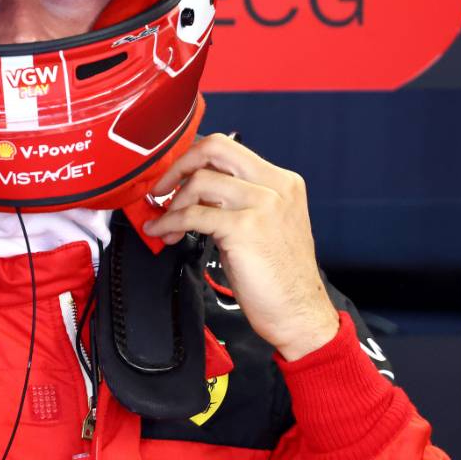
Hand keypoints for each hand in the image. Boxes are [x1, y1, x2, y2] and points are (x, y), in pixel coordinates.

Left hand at [142, 134, 339, 360]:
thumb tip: (193, 189)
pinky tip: (163, 232)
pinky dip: (170, 222)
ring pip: (200, 181)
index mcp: (282, 181)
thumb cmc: (279, 276)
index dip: (194, 159)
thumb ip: (237, 200)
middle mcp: (276, 186)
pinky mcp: (245, 228)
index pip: (228, 147)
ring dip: (173, 204)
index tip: (175, 177)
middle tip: (161, 188)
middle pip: (215, 148)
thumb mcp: (265, 224)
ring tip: (166, 226)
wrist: (299, 313)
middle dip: (179, 166)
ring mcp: (262, 205)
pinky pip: (194, 215)